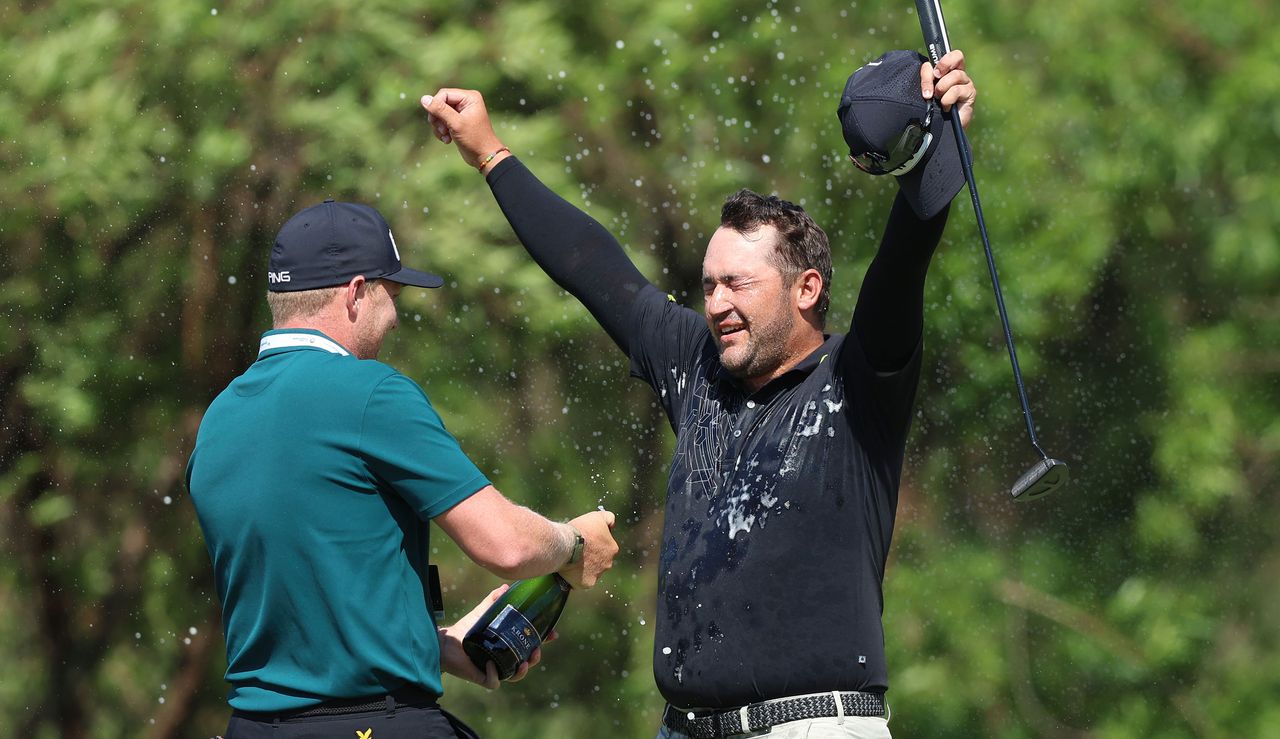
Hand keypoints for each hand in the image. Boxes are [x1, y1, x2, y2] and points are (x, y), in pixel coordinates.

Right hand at [420, 88, 510, 172]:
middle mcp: (466, 101)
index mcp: (469, 97)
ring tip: (445, 137)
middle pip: (440, 103)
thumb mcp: (456, 124)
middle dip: (437, 118)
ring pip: (439, 113)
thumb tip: (424, 98)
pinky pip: (442, 121)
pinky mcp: (458, 122)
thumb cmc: (474, 139)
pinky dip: (442, 131)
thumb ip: (440, 110)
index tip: (434, 120)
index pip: (444, 94)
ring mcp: (462, 112)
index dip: (436, 106)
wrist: (484, 157)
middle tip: (442, 130)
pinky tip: (447, 140)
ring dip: (439, 126)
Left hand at [438, 584, 552, 687]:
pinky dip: (495, 674)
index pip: (530, 643)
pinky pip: (493, 681)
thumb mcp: (483, 612)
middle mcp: (504, 658)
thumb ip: (493, 600)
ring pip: (514, 675)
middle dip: (536, 657)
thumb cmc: (465, 629)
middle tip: (536, 649)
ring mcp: (495, 669)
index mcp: (508, 644)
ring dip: (523, 671)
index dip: (543, 639)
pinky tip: (491, 664)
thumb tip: (505, 587)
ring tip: (524, 662)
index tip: (553, 633)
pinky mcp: (482, 677)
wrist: (445, 642)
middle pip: (527, 662)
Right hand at [558, 510, 618, 588]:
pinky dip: (576, 577)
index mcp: (613, 548)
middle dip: (590, 557)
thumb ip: (609, 518)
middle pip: (599, 561)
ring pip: (591, 572)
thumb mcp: (597, 516)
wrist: (566, 545)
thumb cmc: (581, 530)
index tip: (584, 541)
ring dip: (583, 568)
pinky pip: (582, 582)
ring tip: (571, 560)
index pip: (604, 547)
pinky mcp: (587, 584)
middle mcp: (608, 564)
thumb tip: (612, 524)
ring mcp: (598, 575)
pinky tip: (569, 570)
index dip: (593, 544)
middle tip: (577, 551)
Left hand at [920, 49, 975, 128]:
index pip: (947, 54)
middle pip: (957, 55)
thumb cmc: (933, 109)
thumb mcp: (927, 91)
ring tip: (938, 99)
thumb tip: (927, 77)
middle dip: (944, 65)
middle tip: (936, 77)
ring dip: (942, 87)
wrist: (943, 128)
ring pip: (954, 75)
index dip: (939, 61)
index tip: (933, 74)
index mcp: (948, 70)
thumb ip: (927, 80)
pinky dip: (947, 99)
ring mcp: (966, 83)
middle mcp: (959, 73)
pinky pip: (956, 90)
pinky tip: (945, 107)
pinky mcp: (970, 94)